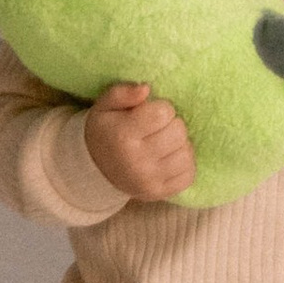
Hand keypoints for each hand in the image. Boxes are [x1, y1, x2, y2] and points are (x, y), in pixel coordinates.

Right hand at [83, 80, 195, 201]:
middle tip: (157, 128)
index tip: (149, 114)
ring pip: (186, 153)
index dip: (161, 108)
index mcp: (122, 136)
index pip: (164, 113)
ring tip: (163, 143)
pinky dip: (183, 164)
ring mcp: (148, 181)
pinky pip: (189, 174)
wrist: (94, 169)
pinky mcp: (159, 193)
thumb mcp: (105, 106)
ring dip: (179, 144)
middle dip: (171, 125)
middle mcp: (136, 161)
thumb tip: (146, 88)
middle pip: (179, 132)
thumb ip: (123, 92)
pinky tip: (168, 158)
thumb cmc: (106, 131)